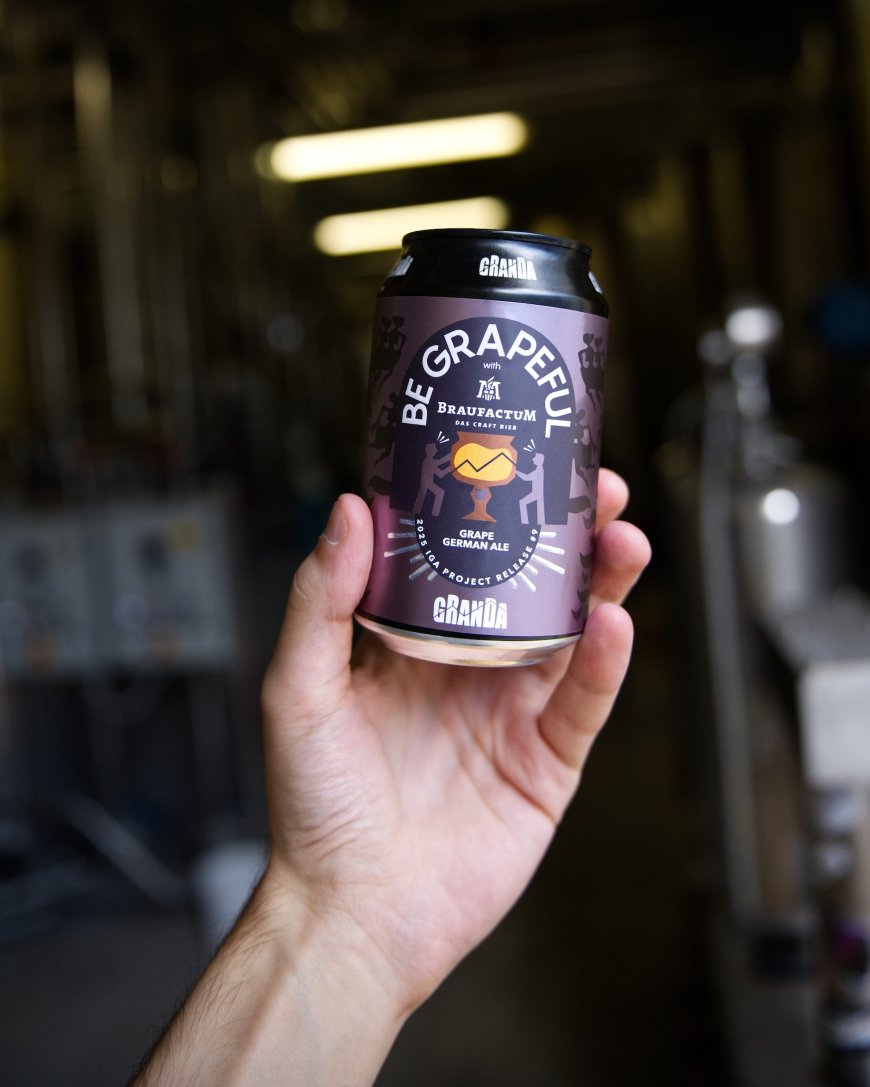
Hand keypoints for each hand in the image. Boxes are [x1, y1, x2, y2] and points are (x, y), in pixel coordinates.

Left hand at [260, 468, 650, 1013]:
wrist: (353, 913)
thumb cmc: (316, 808)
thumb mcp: (300, 688)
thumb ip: (320, 599)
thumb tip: (350, 510)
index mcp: (411, 645)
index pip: (463, 562)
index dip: (494, 513)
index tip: (517, 465)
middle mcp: (468, 671)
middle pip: (533, 590)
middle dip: (568, 538)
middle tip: (595, 491)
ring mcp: (512, 716)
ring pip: (572, 636)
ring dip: (603, 585)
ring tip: (621, 540)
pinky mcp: (546, 765)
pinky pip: (584, 704)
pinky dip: (606, 664)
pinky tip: (614, 624)